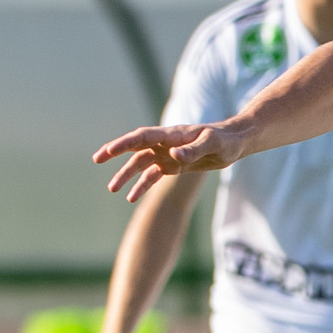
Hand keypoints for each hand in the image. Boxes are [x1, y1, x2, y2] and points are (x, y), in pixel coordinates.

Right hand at [94, 120, 239, 201]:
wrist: (236, 143)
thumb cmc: (225, 140)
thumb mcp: (212, 144)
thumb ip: (193, 150)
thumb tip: (173, 156)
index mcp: (172, 135)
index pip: (143, 137)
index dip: (124, 143)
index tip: (108, 150)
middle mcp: (166, 144)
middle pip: (135, 147)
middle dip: (115, 152)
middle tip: (97, 159)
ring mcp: (168, 155)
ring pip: (141, 164)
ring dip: (126, 175)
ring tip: (112, 188)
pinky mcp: (174, 166)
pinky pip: (153, 176)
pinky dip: (142, 185)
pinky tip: (131, 197)